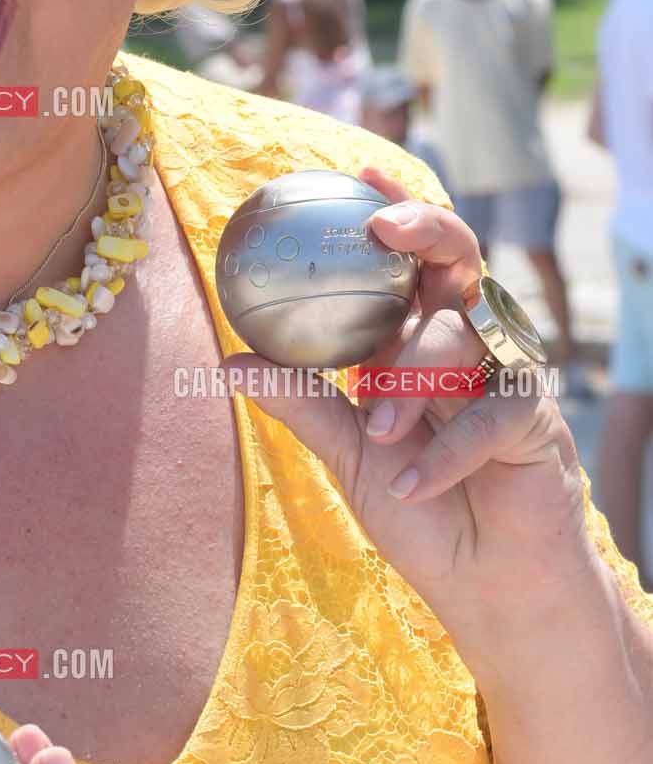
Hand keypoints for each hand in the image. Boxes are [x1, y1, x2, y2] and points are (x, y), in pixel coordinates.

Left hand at [217, 163, 599, 677]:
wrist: (487, 589)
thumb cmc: (420, 513)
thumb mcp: (348, 453)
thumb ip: (299, 401)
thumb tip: (227, 359)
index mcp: (422, 337)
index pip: (411, 260)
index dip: (393, 210)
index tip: (358, 173)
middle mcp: (468, 343)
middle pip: (458, 260)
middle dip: (423, 231)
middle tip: (380, 230)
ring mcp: (507, 376)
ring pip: (462, 334)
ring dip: (412, 377)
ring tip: (378, 430)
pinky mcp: (535, 420)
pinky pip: (486, 415)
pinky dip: (442, 451)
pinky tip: (409, 482)